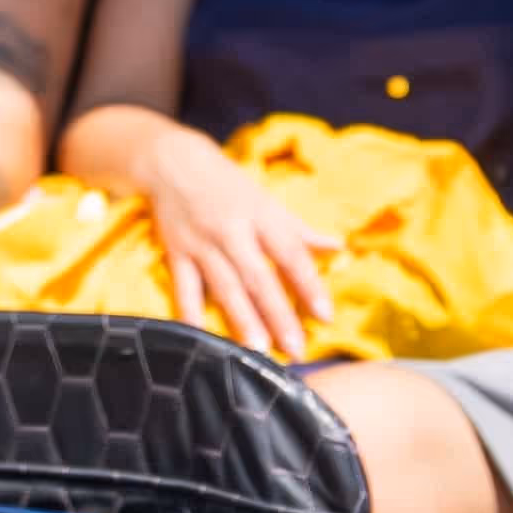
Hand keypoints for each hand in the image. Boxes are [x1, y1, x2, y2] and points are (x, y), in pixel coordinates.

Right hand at [132, 126, 338, 362]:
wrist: (173, 161)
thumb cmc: (228, 184)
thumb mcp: (267, 201)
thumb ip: (300, 231)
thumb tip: (339, 248)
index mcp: (261, 216)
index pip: (291, 254)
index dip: (309, 285)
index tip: (326, 316)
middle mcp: (233, 231)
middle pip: (259, 278)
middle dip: (279, 315)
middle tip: (296, 349)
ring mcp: (202, 243)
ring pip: (225, 286)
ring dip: (242, 319)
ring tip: (258, 351)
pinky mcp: (176, 252)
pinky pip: (184, 287)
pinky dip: (191, 313)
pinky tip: (202, 338)